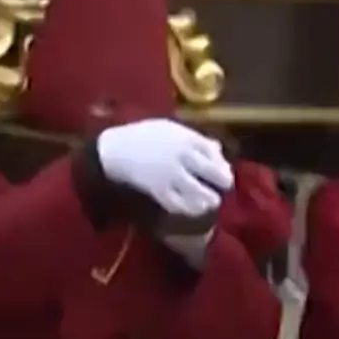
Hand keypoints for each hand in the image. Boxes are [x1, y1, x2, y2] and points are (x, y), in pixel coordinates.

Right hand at [94, 118, 231, 217]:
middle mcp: (183, 156)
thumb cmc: (144, 136)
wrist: (114, 149)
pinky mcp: (159, 191)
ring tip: (206, 201)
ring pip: (203, 195)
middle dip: (223, 184)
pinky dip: (188, 209)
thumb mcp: (170, 129)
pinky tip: (189, 207)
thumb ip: (195, 139)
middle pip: (217, 176)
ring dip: (208, 200)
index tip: (222, 173)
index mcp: (186, 138)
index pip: (217, 154)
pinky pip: (181, 206)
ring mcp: (172, 175)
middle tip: (218, 188)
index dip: (223, 166)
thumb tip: (218, 150)